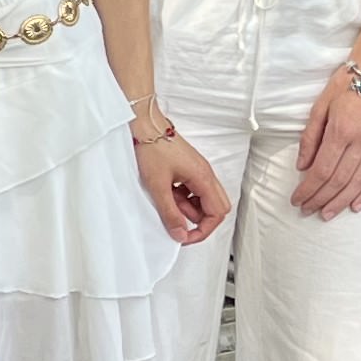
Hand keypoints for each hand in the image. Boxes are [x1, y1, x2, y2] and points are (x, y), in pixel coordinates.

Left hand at [132, 127, 227, 245]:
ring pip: (203, 198)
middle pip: (216, 206)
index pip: (217, 213)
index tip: (186, 237)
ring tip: (167, 204)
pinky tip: (166, 194)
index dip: (203, 230)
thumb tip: (180, 233)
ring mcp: (197, 170)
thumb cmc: (152, 147)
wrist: (143, 124)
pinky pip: (192, 189)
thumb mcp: (158, 186)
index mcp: (203, 177)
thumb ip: (170, 213)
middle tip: (180, 225)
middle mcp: (205, 173)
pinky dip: (181, 197)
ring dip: (188, 208)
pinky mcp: (188, 167)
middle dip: (199, 220)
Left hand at [289, 61, 360, 218]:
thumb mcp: (320, 106)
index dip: (309, 189)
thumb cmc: (346, 84)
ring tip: (327, 213)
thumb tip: (302, 166)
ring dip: (341, 201)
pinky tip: (356, 205)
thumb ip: (310, 137)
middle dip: (321, 199)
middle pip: (339, 180)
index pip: (322, 170)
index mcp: (341, 130)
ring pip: (358, 182)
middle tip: (308, 210)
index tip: (298, 199)